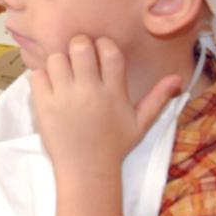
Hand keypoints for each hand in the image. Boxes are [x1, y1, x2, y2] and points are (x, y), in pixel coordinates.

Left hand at [31, 36, 181, 175]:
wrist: (86, 171)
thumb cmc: (114, 147)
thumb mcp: (140, 124)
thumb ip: (158, 99)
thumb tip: (178, 78)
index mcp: (114, 92)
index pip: (109, 52)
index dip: (103, 45)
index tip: (99, 51)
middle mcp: (89, 92)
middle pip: (80, 47)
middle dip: (79, 46)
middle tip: (78, 56)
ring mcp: (64, 98)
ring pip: (56, 58)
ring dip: (59, 60)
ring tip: (63, 72)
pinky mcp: (44, 106)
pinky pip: (37, 75)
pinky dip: (41, 76)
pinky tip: (50, 85)